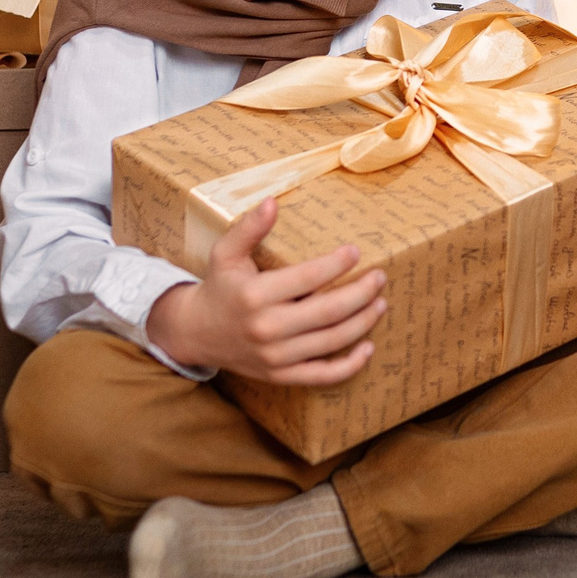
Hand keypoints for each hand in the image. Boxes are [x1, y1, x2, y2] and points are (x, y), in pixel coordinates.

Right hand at [144, 198, 386, 383]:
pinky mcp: (280, 375)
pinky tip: (368, 347)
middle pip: (328, 312)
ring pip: (331, 341)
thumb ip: (249, 228)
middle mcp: (266, 328)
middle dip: (361, 293)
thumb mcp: (225, 253)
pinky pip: (322, 375)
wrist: (196, 333)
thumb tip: (273, 202)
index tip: (356, 251)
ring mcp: (275, 356)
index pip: (308, 278)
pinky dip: (350, 365)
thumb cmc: (219, 286)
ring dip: (363, 322)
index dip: (337, 264)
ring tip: (380, 303)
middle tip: (380, 277)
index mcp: (255, 295)